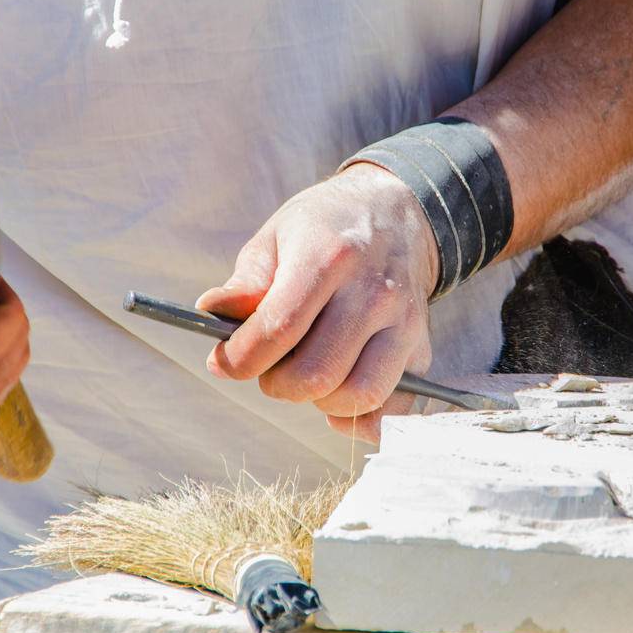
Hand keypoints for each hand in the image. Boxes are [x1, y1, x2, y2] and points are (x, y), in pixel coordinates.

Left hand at [197, 163, 438, 442]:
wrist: (396, 211)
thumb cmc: (325, 227)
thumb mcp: (275, 237)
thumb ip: (245, 283)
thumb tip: (211, 314)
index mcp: (329, 257)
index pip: (279, 329)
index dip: (241, 358)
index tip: (224, 362)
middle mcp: (373, 292)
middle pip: (316, 372)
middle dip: (276, 384)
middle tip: (269, 368)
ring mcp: (404, 321)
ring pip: (357, 396)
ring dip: (318, 402)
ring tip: (305, 375)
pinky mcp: (421, 347)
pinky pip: (394, 408)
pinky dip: (361, 421)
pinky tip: (337, 401)